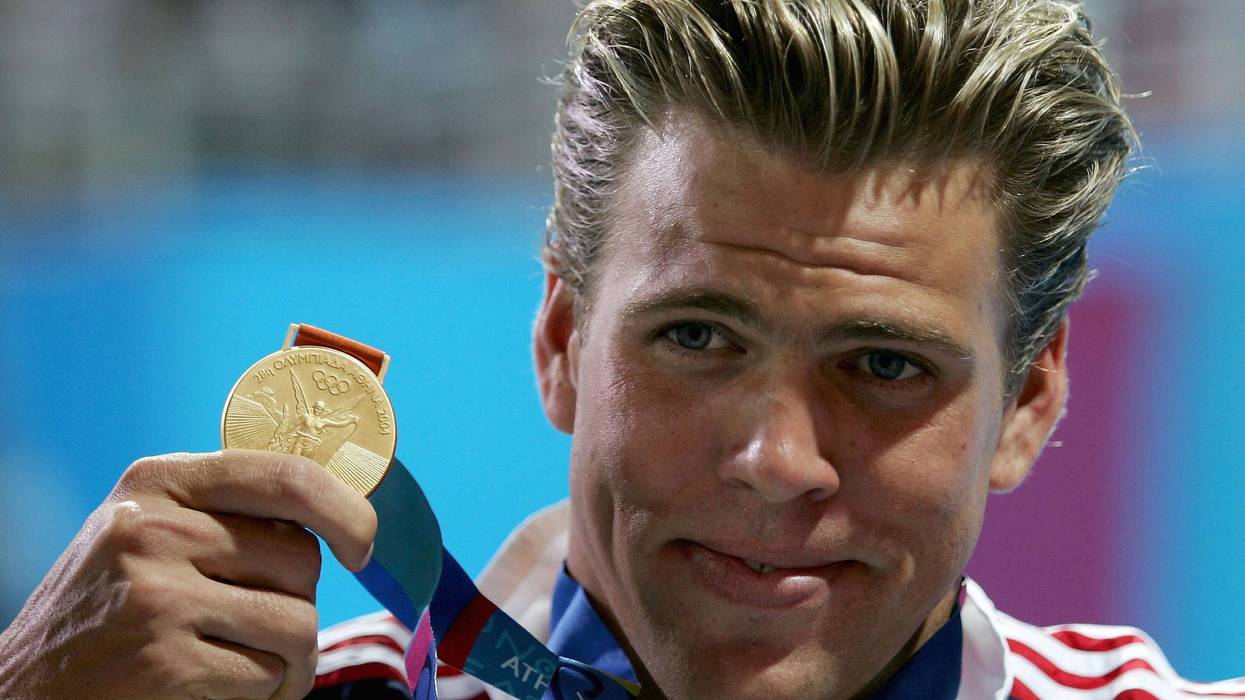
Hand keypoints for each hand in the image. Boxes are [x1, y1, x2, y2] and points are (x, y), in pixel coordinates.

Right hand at [0, 450, 377, 699]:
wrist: (23, 691)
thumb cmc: (109, 610)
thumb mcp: (148, 532)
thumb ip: (223, 512)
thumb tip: (338, 508)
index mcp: (158, 482)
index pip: (286, 476)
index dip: (345, 509)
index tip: (364, 543)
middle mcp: (155, 529)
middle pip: (302, 559)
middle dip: (297, 601)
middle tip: (254, 626)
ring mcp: (158, 595)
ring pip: (298, 622)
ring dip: (288, 658)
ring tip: (242, 664)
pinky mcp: (166, 661)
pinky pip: (268, 675)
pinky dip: (263, 693)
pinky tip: (219, 690)